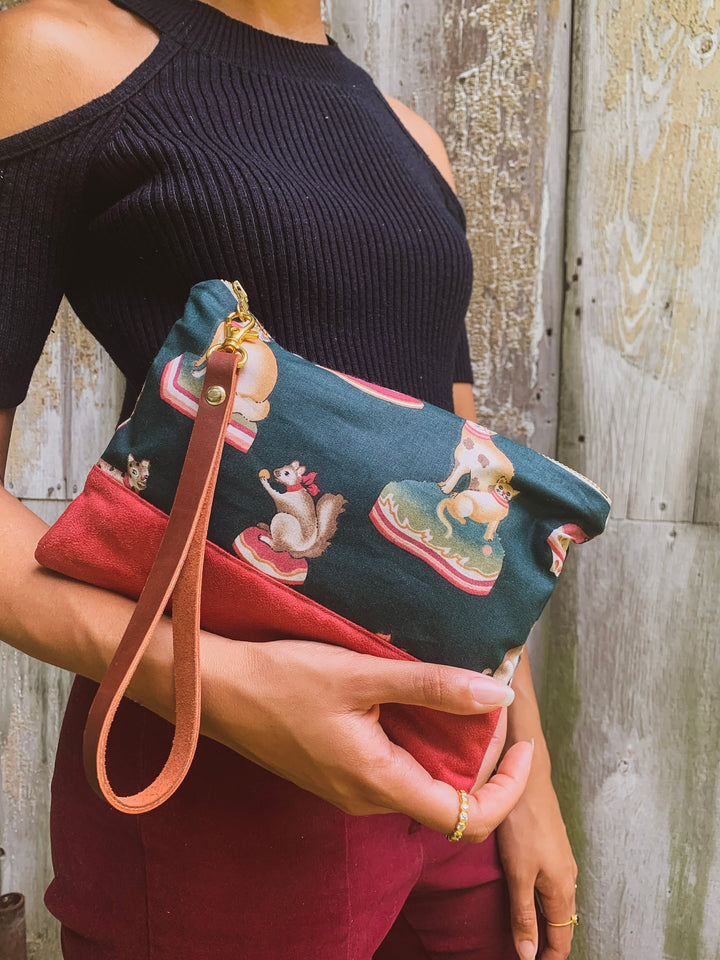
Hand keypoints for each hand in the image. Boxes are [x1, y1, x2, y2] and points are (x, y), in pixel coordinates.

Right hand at [200, 635, 532, 837]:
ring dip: (448, 751)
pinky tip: (412, 703)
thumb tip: (495, 696)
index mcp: (379, 782)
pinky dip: (418, 745)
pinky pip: (392, 772)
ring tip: (460, 700)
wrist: (216, 690)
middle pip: (447, 802)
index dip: (506, 789)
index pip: (466, 817)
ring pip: (419, 784)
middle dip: (482, 764)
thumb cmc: (283, 679)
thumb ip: (431, 687)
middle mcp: (367, 799)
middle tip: (495, 711)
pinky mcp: (335, 774)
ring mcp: (348, 791)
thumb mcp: (362, 674)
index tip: (522, 745)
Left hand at [496, 761, 577, 959]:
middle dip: (550, 943)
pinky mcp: (553, 846)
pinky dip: (544, 900)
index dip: (550, 957)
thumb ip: (523, 915)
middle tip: (532, 957)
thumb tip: (529, 955)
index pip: (562, 936)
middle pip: (563, 921)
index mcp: (562, 888)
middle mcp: (568, 876)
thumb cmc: (521, 824)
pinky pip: (554, 884)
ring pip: (558, 902)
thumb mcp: (518, 874)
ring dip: (547, 921)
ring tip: (531, 935)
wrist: (526, 779)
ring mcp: (562, 859)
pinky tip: (531, 897)